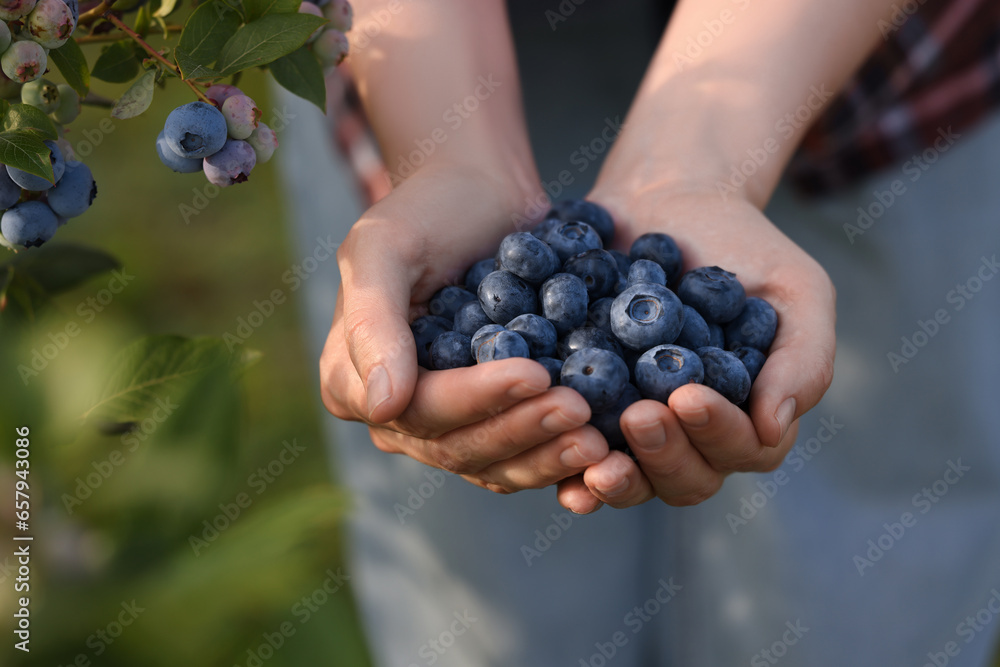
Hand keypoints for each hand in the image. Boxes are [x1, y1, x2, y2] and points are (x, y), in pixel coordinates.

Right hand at [320, 164, 609, 493]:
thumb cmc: (426, 210)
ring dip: (545, 455)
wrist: (480, 194)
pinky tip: (599, 445)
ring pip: (493, 464)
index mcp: (351, 380)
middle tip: (580, 409)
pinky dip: (556, 454)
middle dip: (520, 430)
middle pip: (458, 446)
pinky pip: (520, 456)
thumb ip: (374, 321)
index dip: (475, 399)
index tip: (534, 373)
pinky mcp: (491, 422)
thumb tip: (383, 405)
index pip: (417, 408)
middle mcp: (394, 415)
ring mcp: (445, 425)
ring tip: (597, 439)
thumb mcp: (384, 246)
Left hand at [556, 187, 835, 512]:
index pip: (743, 449)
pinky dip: (558, 460)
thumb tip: (774, 428)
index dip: (718, 432)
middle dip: (664, 456)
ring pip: (630, 480)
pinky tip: (543, 447)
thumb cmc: (742, 247)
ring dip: (615, 477)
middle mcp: (689, 435)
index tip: (688, 395)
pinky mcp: (582, 409)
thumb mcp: (796, 289)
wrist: (666, 202)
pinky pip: (571, 451)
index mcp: (746, 415)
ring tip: (592, 454)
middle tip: (639, 416)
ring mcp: (632, 428)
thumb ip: (803, 358)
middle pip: (685, 479)